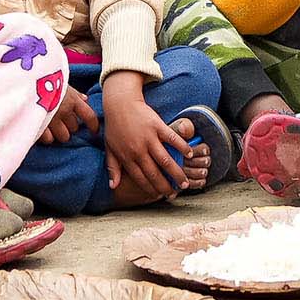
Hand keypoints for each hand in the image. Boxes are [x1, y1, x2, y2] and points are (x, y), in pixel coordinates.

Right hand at [43, 81, 95, 144]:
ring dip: (59, 133)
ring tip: (52, 127)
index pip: (89, 116)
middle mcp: (65, 111)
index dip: (93, 125)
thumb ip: (73, 92)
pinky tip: (43, 129)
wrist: (24, 78)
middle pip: (74, 128)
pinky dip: (47, 136)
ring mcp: (53, 120)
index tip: (94, 131)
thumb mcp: (60, 81)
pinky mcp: (40, 126)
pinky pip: (49, 139)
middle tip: (61, 122)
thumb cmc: (43, 78)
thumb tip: (85, 99)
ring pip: (64, 136)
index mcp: (72, 99)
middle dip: (70, 126)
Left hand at [102, 72, 191, 204]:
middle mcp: (138, 150)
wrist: (120, 103)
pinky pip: (172, 139)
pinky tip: (189, 154)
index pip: (141, 179)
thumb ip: (113, 168)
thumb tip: (114, 186)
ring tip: (185, 182)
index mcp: (126, 157)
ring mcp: (149, 138)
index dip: (151, 189)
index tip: (160, 196)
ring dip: (177, 173)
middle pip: (155, 173)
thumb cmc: (114, 126)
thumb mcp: (110, 148)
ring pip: (166, 160)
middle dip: (166, 186)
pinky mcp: (157, 126)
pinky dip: (182, 147)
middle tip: (176, 193)